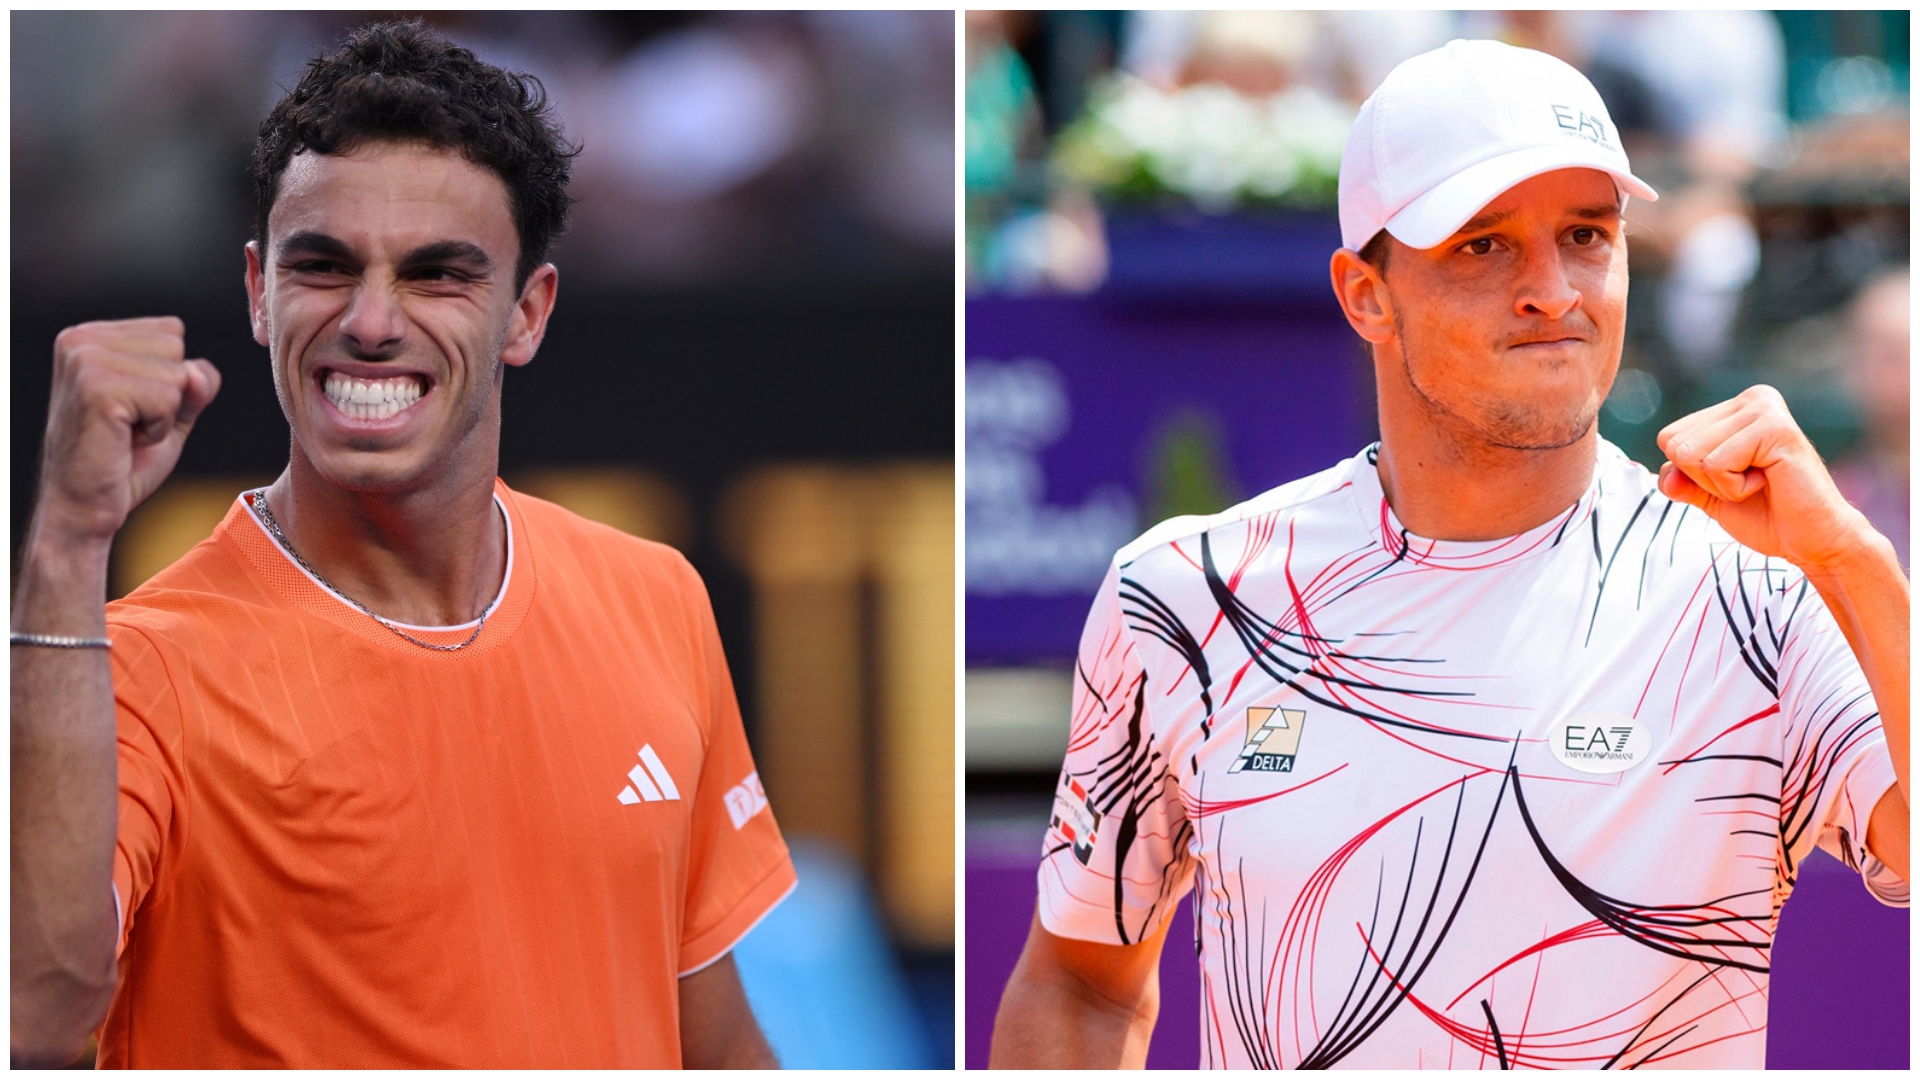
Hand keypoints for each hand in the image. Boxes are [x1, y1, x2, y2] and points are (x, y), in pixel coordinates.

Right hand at [35, 317, 220, 545]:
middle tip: (129, 425)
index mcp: (90, 336)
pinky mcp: (96, 388)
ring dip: (163, 413)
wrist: (85, 507)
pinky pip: (169, 398)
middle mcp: (80, 340)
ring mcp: (85, 361)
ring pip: (177, 373)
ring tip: (125, 433)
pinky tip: (125, 441)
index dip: (168, 378)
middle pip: (176, 347)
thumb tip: (197, 372)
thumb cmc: (122, 461)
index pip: (172, 331)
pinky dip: (159, 428)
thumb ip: (194, 382)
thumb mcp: (170, 411)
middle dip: (168, 394)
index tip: (132, 408)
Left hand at [1655, 384, 1874, 574]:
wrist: (1810, 541)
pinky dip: (1734, 488)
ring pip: (1691, 454)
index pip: (1669, 438)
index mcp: (1734, 407)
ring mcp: (1764, 409)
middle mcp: (1752, 398)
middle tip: (1749, 484)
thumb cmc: (1765, 515)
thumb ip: (1680, 478)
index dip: (1692, 474)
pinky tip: (1768, 483)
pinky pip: (1715, 464)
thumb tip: (1664, 473)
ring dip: (1720, 484)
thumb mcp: (1708, 494)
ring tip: (1759, 482)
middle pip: (1675, 444)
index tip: (1735, 479)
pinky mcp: (1775, 429)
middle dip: (1704, 479)